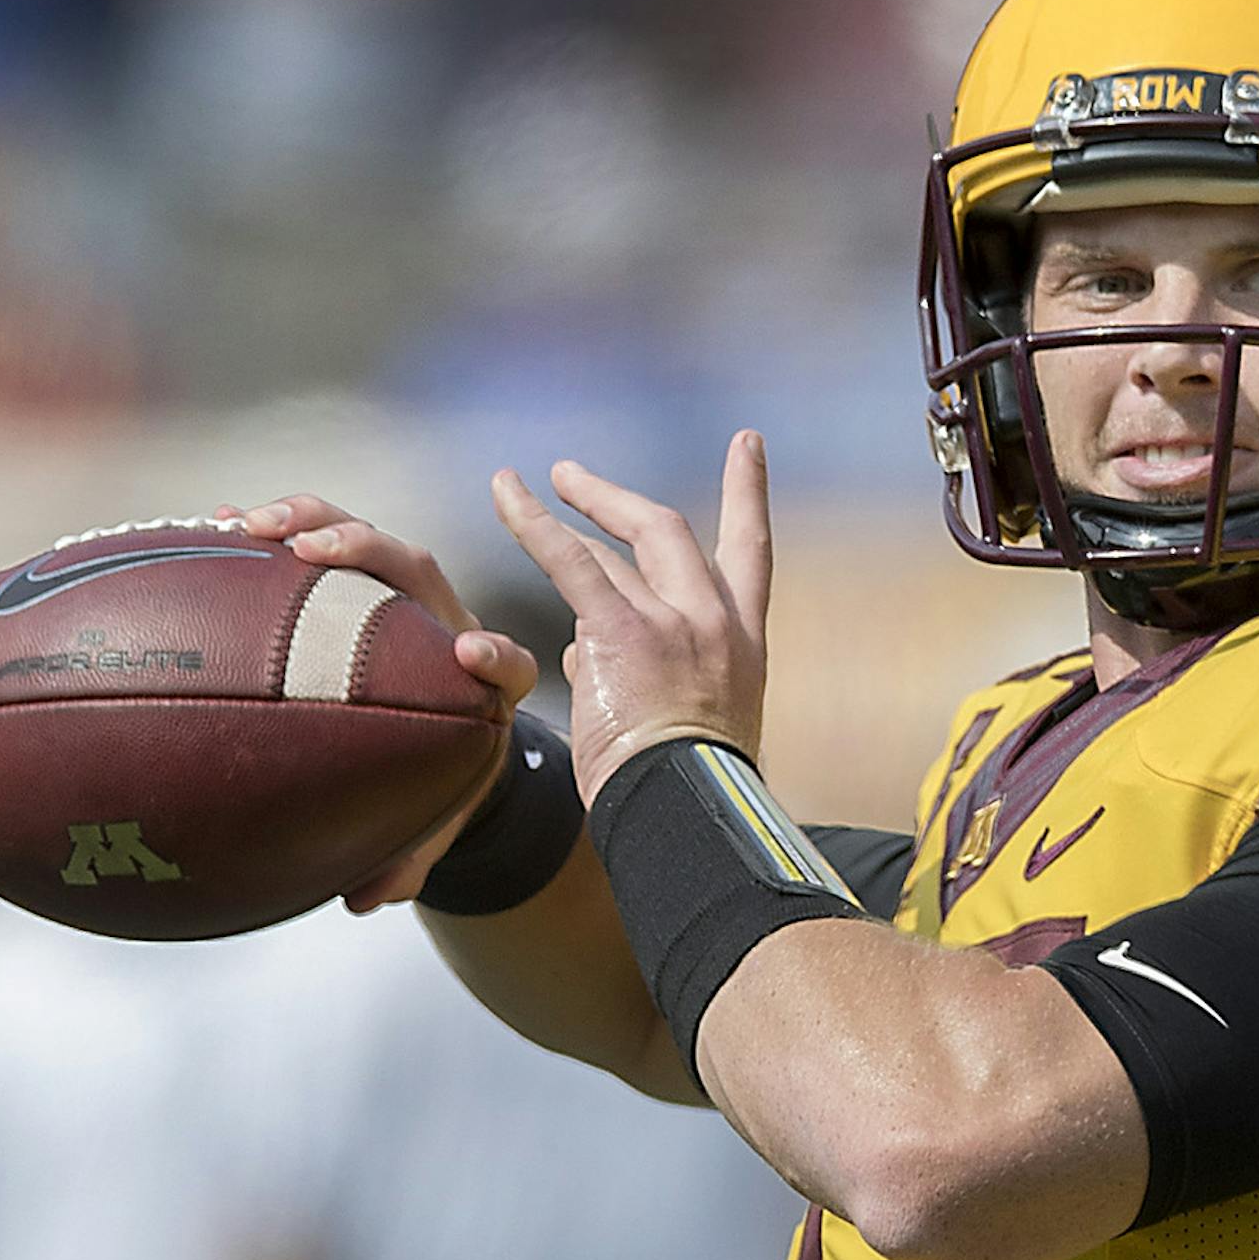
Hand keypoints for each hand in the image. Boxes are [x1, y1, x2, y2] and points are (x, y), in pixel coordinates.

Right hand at [215, 493, 540, 910]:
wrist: (444, 734)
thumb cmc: (440, 774)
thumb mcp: (432, 816)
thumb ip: (408, 856)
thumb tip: (368, 899)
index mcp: (485, 684)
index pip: (507, 662)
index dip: (494, 654)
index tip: (470, 652)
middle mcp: (447, 625)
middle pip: (421, 571)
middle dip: (369, 551)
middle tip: (311, 549)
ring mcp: (405, 596)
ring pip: (371, 542)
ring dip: (315, 522)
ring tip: (253, 524)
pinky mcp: (364, 582)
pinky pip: (323, 543)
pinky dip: (279, 533)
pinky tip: (217, 527)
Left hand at [492, 430, 771, 806]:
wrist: (690, 813)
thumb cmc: (690, 791)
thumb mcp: (695, 723)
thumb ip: (647, 672)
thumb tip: (587, 652)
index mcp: (744, 643)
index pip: (752, 552)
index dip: (747, 494)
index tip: (745, 446)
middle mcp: (714, 619)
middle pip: (670, 532)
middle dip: (619, 500)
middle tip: (576, 479)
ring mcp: (672, 620)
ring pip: (614, 551)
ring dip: (568, 514)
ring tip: (525, 490)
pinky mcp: (623, 629)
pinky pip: (571, 561)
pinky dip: (534, 522)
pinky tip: (507, 492)